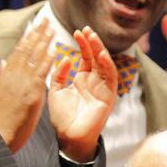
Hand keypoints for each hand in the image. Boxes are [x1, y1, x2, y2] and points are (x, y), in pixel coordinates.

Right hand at [0, 19, 56, 152]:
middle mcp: (13, 75)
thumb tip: (3, 62)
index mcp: (5, 75)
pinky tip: (55, 49)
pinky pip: (42, 72)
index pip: (18, 52)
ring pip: (34, 57)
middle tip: (45, 20)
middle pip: (26, 49)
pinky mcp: (32, 92)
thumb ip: (2, 76)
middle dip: (36, 34)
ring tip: (52, 28)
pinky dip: (48, 59)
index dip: (27, 38)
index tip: (34, 27)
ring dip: (44, 41)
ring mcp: (22, 82)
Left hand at [49, 26, 117, 162]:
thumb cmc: (62, 117)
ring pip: (105, 65)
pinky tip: (101, 54)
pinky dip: (108, 65)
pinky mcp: (108, 97)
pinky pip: (111, 78)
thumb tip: (66, 57)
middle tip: (86, 29)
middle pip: (97, 57)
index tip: (77, 31)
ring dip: (100, 50)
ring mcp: (102, 89)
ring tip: (93, 37)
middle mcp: (94, 82)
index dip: (83, 44)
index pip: (86, 57)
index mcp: (82, 80)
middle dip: (92, 42)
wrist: (68, 137)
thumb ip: (59, 74)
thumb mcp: (56, 91)